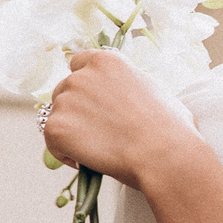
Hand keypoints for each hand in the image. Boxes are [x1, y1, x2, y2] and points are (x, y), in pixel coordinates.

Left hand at [42, 50, 198, 191]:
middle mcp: (82, 75)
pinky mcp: (56, 127)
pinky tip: (85, 161)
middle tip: (96, 132)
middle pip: (64, 90)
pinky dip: (64, 152)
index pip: (79, 63)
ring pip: (57, 116)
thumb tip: (127, 94)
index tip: (92, 102)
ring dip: (71, 131)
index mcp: (107, 61)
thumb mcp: (155, 90)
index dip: (85, 84)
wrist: (164, 155)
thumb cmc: (170, 128)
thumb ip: (130, 85)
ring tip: (96, 150)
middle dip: (76, 109)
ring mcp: (67, 101)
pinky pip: (52, 140)